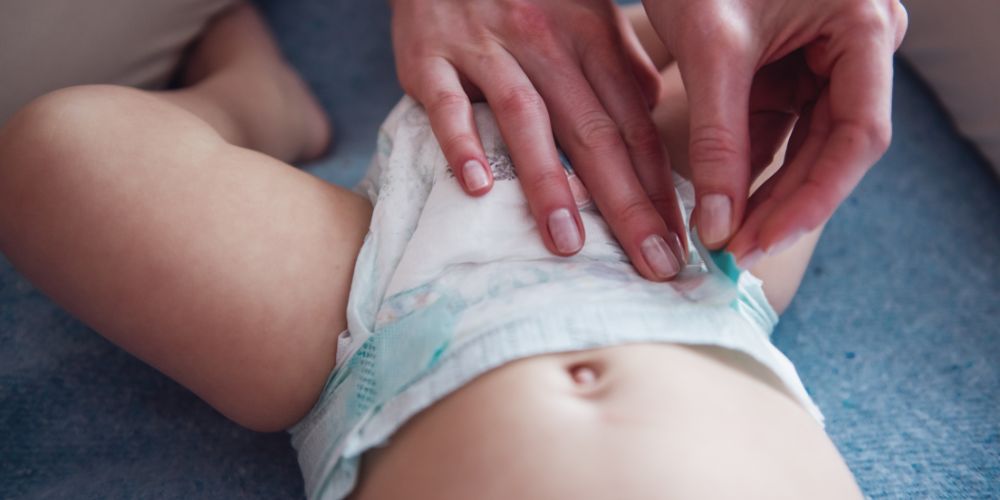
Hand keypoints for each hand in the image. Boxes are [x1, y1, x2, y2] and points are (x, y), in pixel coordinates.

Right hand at [390, 0, 688, 279]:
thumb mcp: (583, 8)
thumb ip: (619, 58)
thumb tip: (651, 108)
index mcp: (589, 37)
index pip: (633, 122)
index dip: (660, 184)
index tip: (681, 240)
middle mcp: (545, 41)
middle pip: (594, 131)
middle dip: (628, 204)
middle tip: (654, 264)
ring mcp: (485, 47)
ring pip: (526, 119)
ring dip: (550, 184)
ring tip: (569, 244)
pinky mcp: (428, 54)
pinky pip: (447, 103)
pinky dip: (461, 143)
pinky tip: (478, 188)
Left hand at [641, 0, 907, 262]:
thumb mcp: (711, 48)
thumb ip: (718, 138)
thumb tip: (719, 226)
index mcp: (862, 28)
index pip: (857, 134)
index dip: (813, 197)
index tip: (762, 240)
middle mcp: (858, 45)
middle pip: (834, 147)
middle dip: (783, 201)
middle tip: (736, 251)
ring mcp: (826, 56)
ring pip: (805, 143)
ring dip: (765, 190)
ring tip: (725, 237)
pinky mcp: (790, 65)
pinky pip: (778, 125)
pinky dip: (748, 162)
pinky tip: (721, 200)